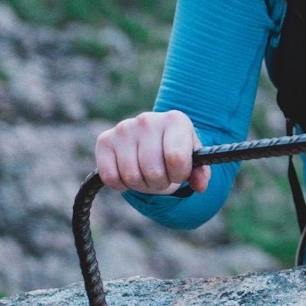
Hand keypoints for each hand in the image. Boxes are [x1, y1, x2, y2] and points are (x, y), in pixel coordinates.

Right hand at [94, 110, 209, 194]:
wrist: (153, 139)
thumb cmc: (175, 150)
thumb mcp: (192, 159)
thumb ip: (200, 172)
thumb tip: (200, 185)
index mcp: (175, 120)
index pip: (176, 158)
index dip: (179, 175)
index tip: (179, 173)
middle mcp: (148, 119)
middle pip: (153, 171)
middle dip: (160, 183)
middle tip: (162, 176)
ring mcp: (124, 128)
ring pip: (132, 177)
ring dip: (141, 185)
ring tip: (146, 174)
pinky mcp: (104, 140)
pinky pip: (111, 177)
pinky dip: (121, 185)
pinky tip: (129, 174)